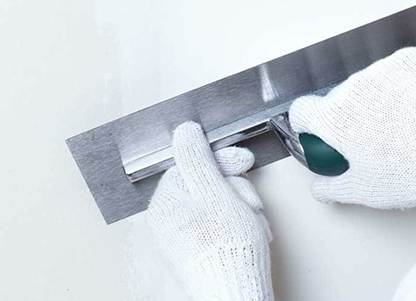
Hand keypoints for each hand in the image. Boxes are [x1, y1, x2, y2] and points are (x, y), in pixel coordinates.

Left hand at [147, 122, 273, 300]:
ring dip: (242, 208)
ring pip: (220, 204)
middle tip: (248, 203)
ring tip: (251, 223)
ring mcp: (184, 238)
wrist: (235, 294)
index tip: (242, 161)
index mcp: (165, 203)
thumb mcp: (214, 191)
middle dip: (235, 190)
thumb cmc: (226, 251)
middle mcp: (168, 221)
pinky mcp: (201, 251)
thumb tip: (184, 132)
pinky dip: (240, 226)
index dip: (222, 160)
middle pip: (207, 184)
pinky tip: (250, 234)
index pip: (192, 164)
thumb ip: (197, 158)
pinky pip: (222, 225)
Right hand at [289, 47, 415, 207]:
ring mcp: (383, 68)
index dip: (309, 123)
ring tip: (408, 124)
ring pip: (371, 83)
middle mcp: (353, 86)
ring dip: (380, 98)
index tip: (320, 131)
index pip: (303, 110)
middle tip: (378, 137)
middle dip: (352, 115)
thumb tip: (321, 187)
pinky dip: (406, 85)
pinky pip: (399, 71)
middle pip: (340, 98)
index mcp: (335, 117)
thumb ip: (333, 187)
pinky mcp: (411, 58)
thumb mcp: (368, 191)